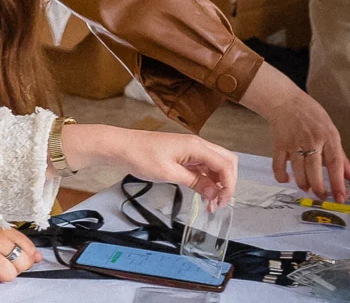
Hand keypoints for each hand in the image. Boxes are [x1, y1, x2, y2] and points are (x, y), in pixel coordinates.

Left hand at [62, 124, 238, 209]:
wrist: (120, 147)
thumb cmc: (141, 156)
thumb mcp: (169, 173)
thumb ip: (195, 182)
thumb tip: (214, 193)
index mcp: (196, 146)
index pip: (225, 165)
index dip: (228, 185)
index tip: (222, 202)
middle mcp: (197, 145)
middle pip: (226, 162)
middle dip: (227, 183)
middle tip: (218, 203)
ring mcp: (190, 150)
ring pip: (214, 165)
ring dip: (216, 183)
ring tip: (210, 203)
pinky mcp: (182, 155)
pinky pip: (202, 167)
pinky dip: (206, 180)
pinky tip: (202, 193)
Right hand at [241, 64, 349, 202]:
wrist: (285, 101)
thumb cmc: (311, 115)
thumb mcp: (331, 131)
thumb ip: (341, 156)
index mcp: (328, 137)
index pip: (335, 164)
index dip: (338, 183)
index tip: (340, 196)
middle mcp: (311, 141)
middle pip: (315, 171)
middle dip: (319, 188)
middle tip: (322, 196)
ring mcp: (293, 143)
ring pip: (298, 170)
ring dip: (303, 184)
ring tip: (306, 188)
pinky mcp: (279, 144)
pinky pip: (278, 165)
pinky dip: (281, 176)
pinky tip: (286, 179)